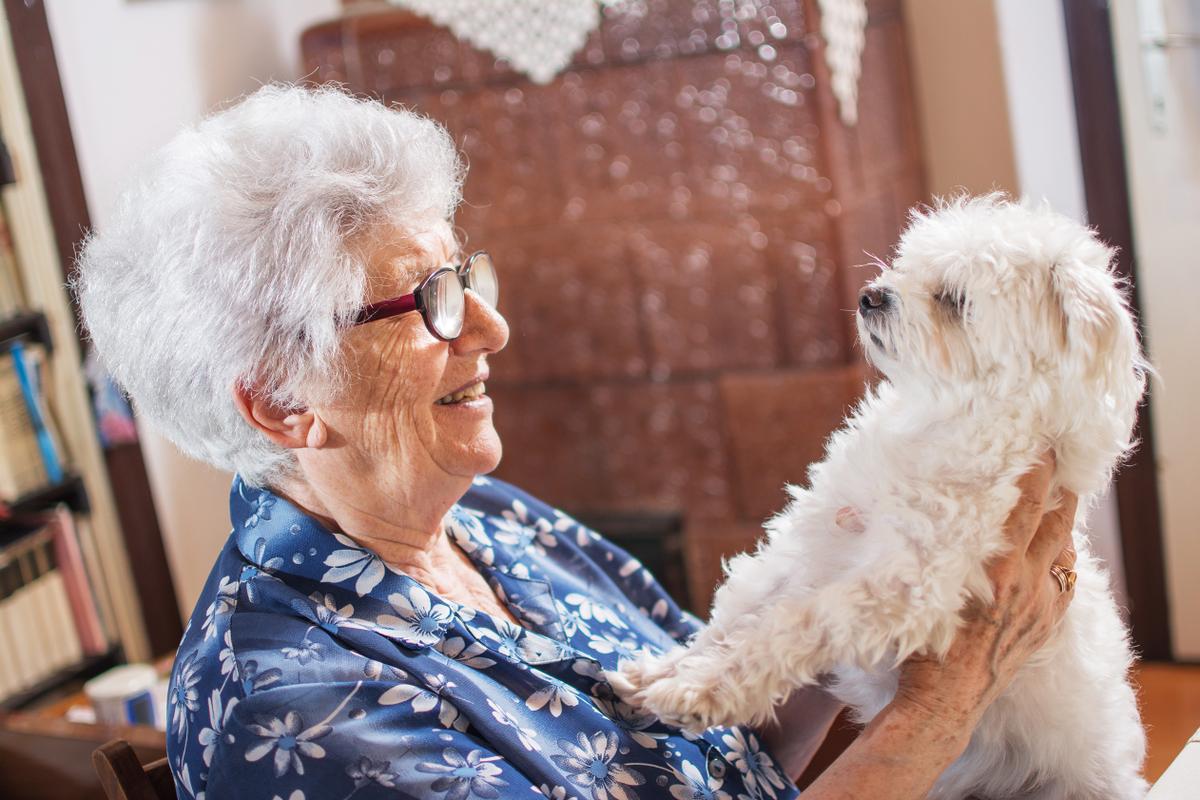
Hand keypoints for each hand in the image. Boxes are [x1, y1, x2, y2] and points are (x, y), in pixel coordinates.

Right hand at [895, 452, 1078, 739]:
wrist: (944, 704)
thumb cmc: (917, 645)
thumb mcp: (899, 590)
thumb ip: (879, 545)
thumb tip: (843, 512)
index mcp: (995, 564)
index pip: (1027, 499)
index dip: (1036, 465)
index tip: (1037, 438)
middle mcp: (1028, 579)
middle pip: (1057, 515)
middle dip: (1057, 481)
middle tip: (1051, 453)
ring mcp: (1044, 603)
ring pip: (1066, 545)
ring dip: (1062, 516)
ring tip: (1057, 491)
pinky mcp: (1049, 624)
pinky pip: (1066, 578)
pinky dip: (1061, 554)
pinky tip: (1053, 542)